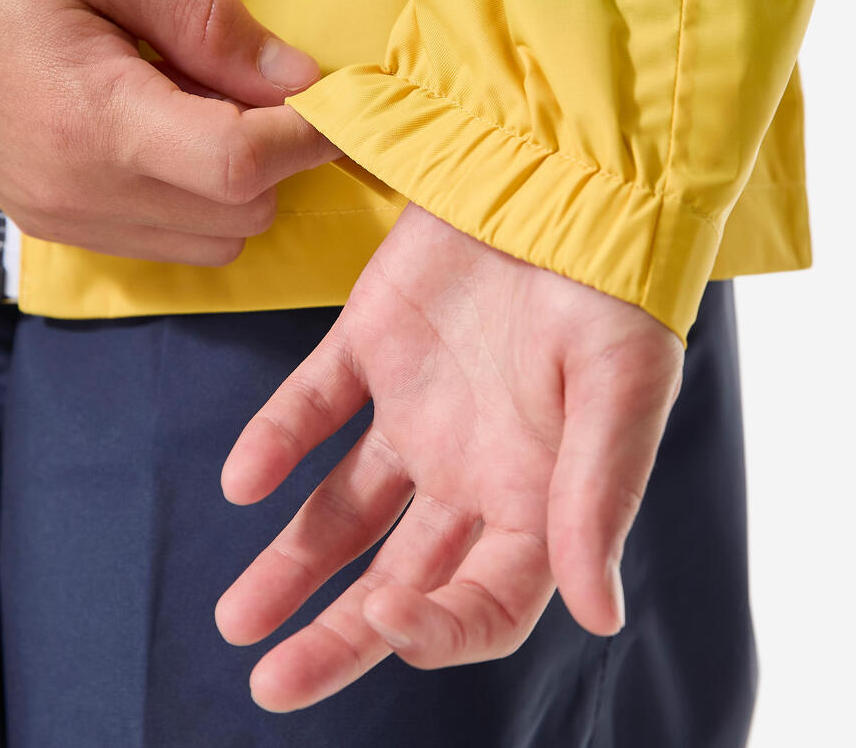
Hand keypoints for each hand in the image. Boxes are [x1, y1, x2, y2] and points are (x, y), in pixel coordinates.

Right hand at [0, 0, 338, 263]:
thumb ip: (213, 27)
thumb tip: (301, 80)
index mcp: (95, 120)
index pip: (237, 164)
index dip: (306, 138)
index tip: (337, 107)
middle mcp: (84, 193)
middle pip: (240, 210)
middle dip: (272, 157)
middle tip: (248, 89)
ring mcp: (72, 223)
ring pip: (217, 239)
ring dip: (238, 185)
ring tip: (198, 111)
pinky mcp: (66, 231)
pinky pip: (173, 244)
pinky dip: (198, 202)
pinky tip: (166, 142)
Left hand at [216, 202, 683, 710]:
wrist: (559, 172)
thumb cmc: (609, 286)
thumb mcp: (620, 389)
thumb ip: (598, 497)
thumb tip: (601, 613)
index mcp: (535, 495)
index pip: (485, 601)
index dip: (439, 628)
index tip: (389, 617)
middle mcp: (469, 467)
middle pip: (399, 575)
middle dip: (341, 634)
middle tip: (272, 683)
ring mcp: (414, 409)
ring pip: (342, 507)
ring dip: (290, 561)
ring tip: (236, 619)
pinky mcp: (369, 345)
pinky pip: (312, 405)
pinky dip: (274, 440)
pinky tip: (244, 482)